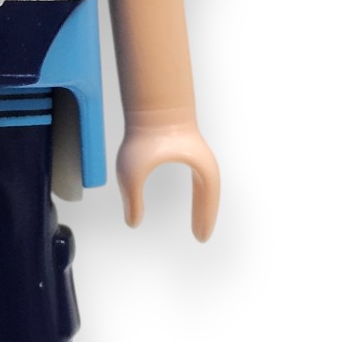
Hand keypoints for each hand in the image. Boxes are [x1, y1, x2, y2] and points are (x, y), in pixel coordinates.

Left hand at [116, 111, 220, 241]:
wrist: (151, 103)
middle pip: (210, 194)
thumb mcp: (132, 172)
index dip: (204, 218)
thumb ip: (132, 200)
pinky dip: (199, 192)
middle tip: (200, 236)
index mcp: (200, 167)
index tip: (200, 238)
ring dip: (203, 204)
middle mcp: (203, 161)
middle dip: (205, 215)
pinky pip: (199, 176)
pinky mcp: (188, 147)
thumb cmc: (143, 134)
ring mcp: (197, 153)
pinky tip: (194, 197)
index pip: (208, 199)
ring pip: (206, 185)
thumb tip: (133, 224)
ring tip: (198, 222)